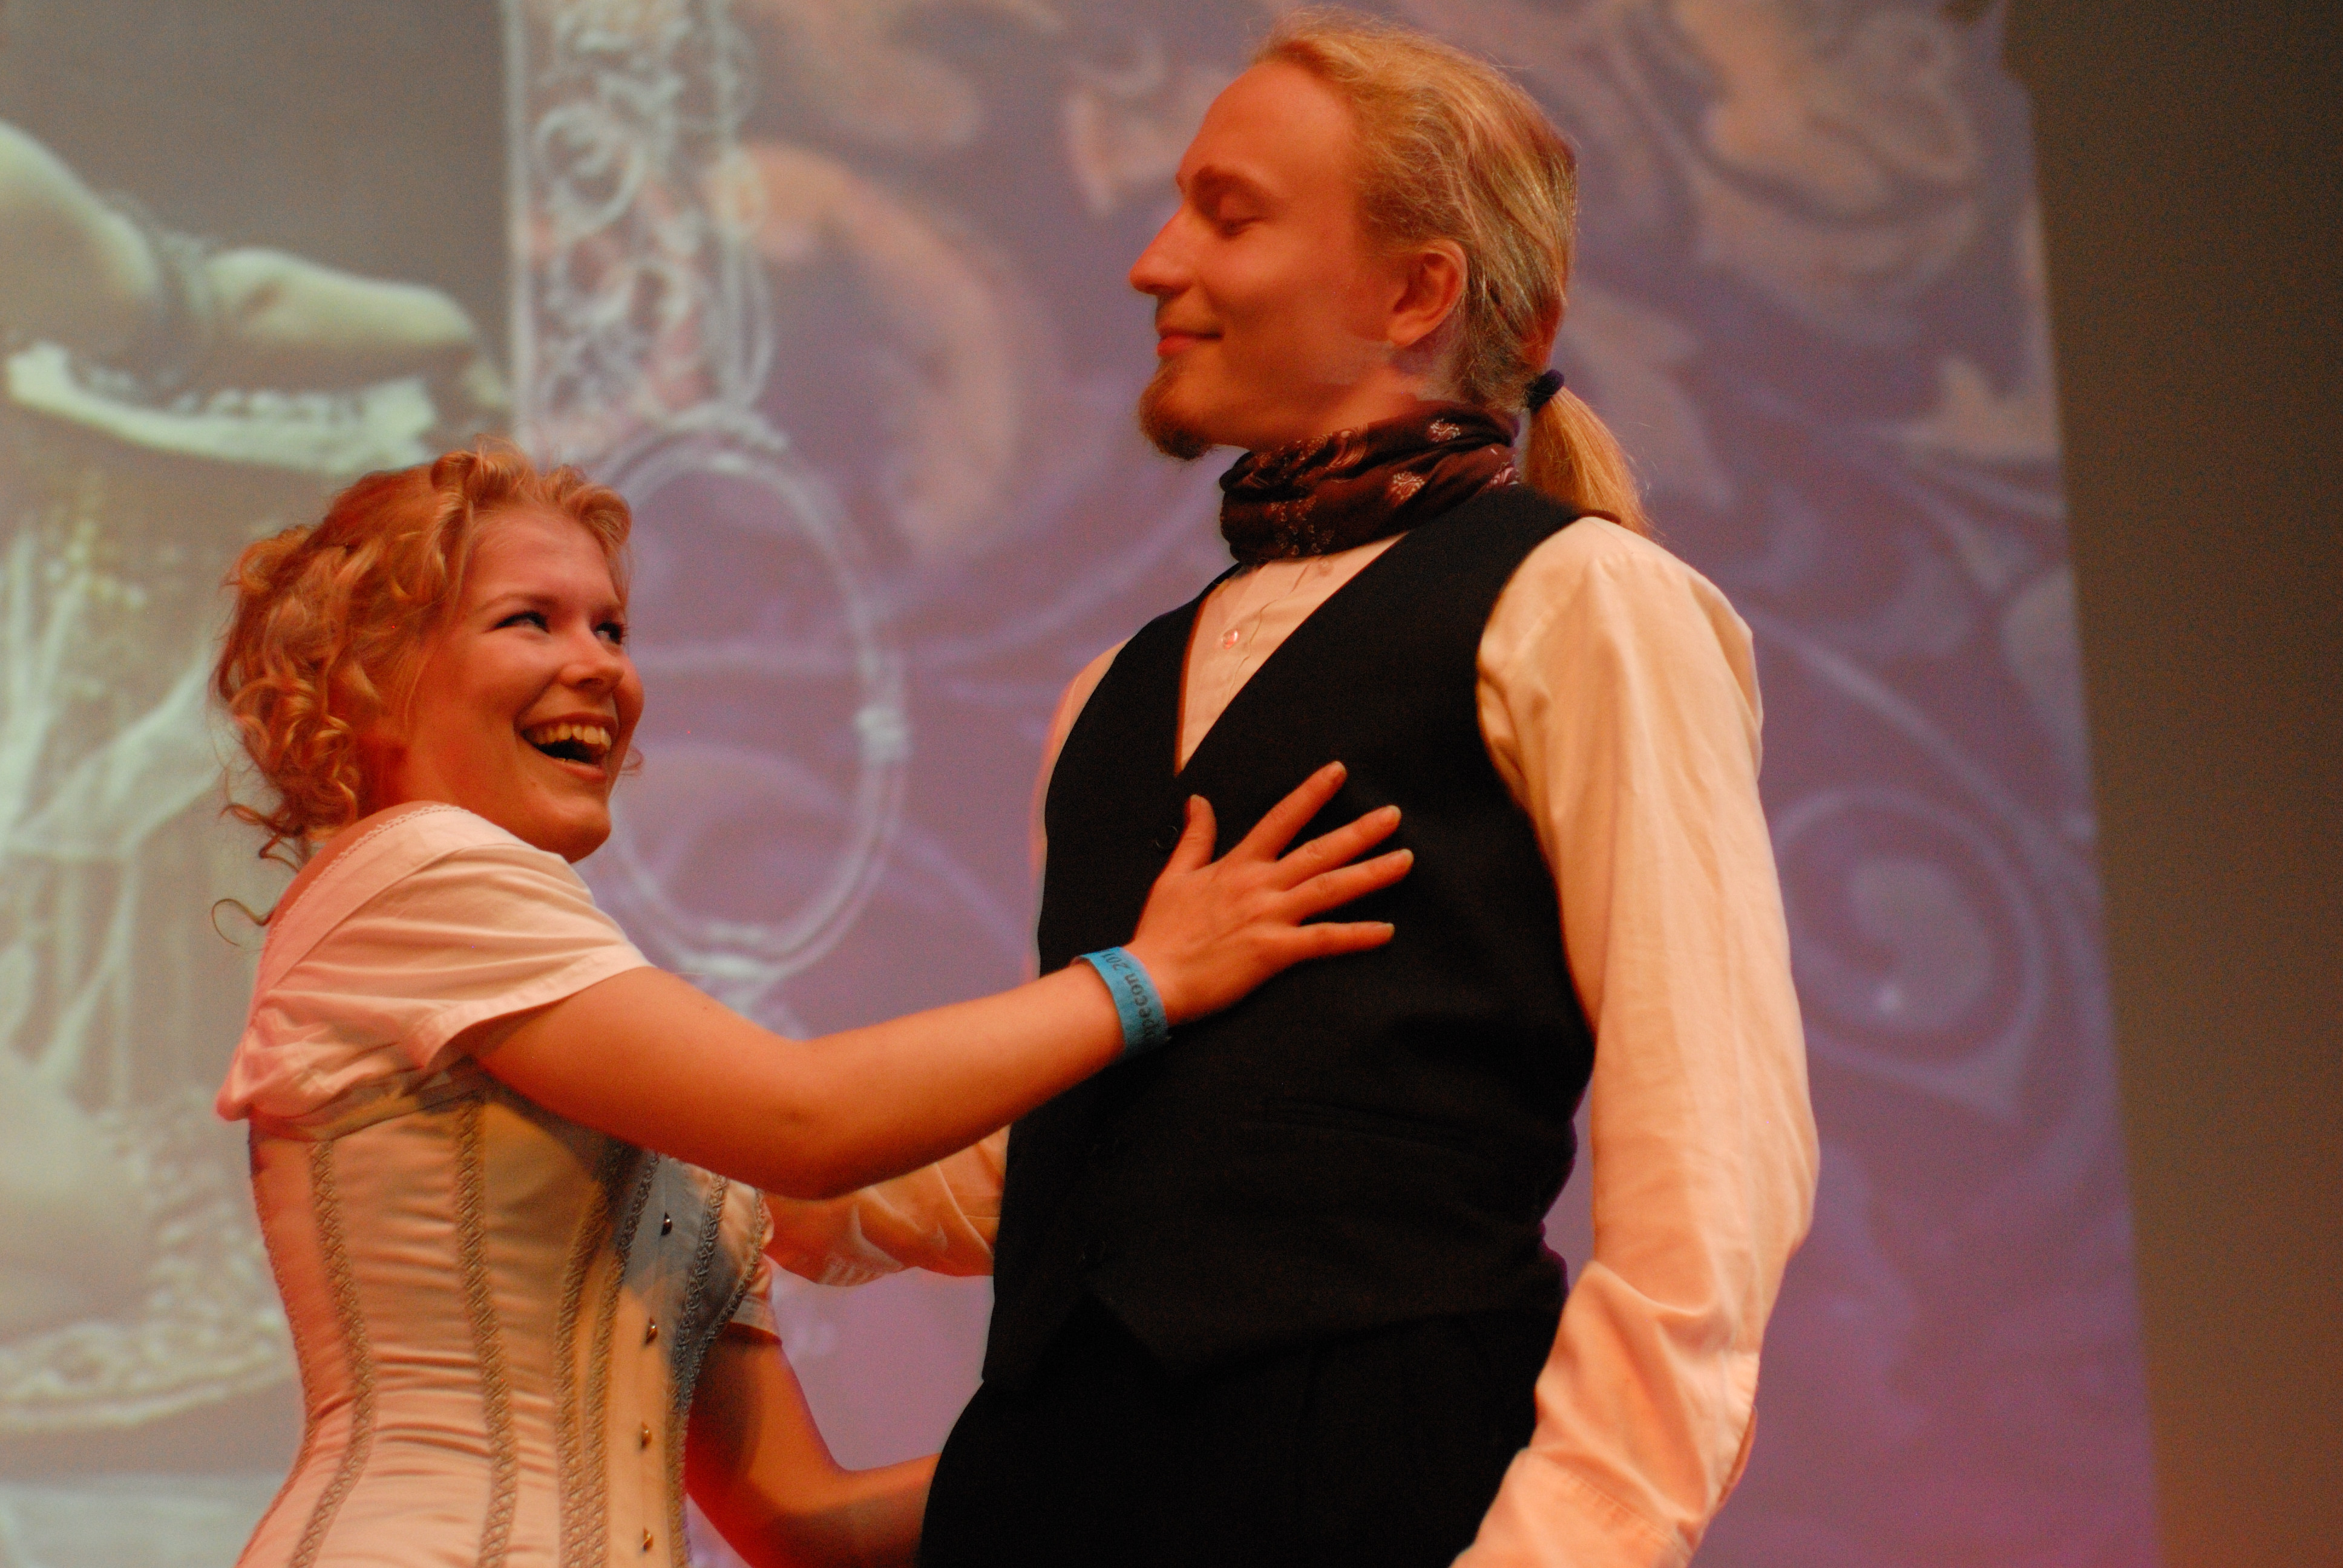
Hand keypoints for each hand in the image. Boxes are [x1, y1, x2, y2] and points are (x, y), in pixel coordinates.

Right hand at [1122, 761, 1409, 1024]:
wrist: (1151, 977)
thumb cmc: (1161, 931)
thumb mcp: (1174, 875)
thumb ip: (1195, 837)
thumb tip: (1199, 800)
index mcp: (1238, 865)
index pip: (1281, 819)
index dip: (1311, 794)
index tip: (1338, 772)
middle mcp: (1259, 885)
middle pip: (1319, 851)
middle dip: (1359, 831)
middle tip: (1393, 816)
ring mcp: (1269, 917)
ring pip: (1330, 888)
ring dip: (1370, 874)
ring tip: (1404, 860)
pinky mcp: (1273, 951)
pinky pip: (1323, 940)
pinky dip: (1356, 936)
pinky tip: (1386, 931)